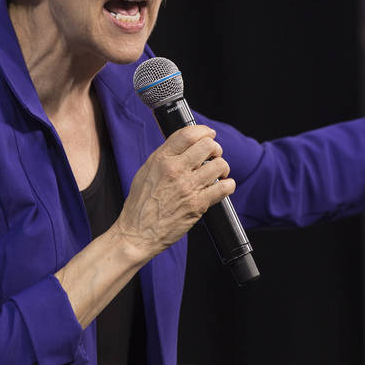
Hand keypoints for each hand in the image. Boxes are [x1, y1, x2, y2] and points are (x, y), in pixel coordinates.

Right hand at [115, 125, 234, 259]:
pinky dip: (227, 185)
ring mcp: (188, 187)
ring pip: (219, 164)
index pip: (188, 134)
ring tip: (218, 174)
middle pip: (208, 145)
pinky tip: (222, 187)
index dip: (204, 131)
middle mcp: (175, 170)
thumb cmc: (140, 204)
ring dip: (222, 167)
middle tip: (213, 156)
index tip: (209, 134)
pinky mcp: (198, 205)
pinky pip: (224, 187)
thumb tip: (184, 145)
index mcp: (161, 159)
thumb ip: (165, 156)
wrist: (137, 233)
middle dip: (215, 149)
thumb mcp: (146, 171)